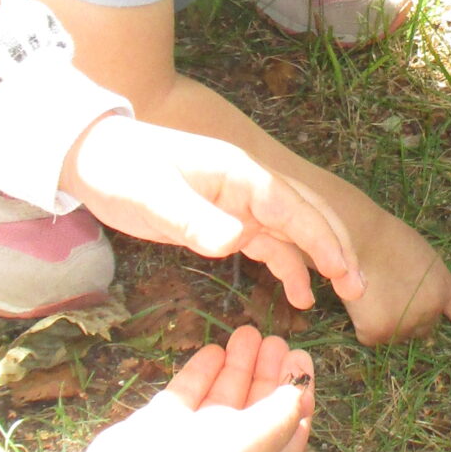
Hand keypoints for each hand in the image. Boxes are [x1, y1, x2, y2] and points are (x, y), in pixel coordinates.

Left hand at [63, 114, 365, 312]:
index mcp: (237, 173)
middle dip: (335, 248)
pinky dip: (289, 266)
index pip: (291, 207)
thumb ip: (192, 219)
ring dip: (319, 260)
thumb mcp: (151, 197)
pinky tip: (301, 295)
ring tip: (345, 295)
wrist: (91, 156)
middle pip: (305, 215)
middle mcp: (248, 185)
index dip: (320, 238)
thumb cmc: (120, 169)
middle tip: (359, 287)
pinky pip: (269, 244)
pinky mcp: (226, 219)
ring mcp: (240, 202)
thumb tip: (236, 242)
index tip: (343, 269)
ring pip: (293, 232)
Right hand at [122, 324, 314, 451]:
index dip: (297, 392)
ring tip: (248, 332)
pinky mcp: (164, 425)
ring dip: (238, 365)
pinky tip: (214, 350)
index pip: (289, 427)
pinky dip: (203, 372)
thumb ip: (281, 413)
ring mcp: (195, 440)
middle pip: (256, 408)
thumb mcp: (259, 443)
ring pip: (222, 396)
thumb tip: (297, 392)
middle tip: (274, 340)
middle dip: (267, 373)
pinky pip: (189, 394)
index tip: (299, 357)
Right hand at [343, 204, 450, 349]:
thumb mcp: (423, 259)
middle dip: (410, 317)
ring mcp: (405, 324)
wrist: (362, 237)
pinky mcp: (378, 332)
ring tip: (374, 292)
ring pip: (396, 334)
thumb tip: (413, 305)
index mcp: (444, 288)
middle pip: (423, 328)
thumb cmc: (388, 239)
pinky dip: (364, 324)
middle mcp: (430, 311)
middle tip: (390, 292)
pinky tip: (362, 301)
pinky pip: (372, 336)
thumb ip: (427, 285)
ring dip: (386, 321)